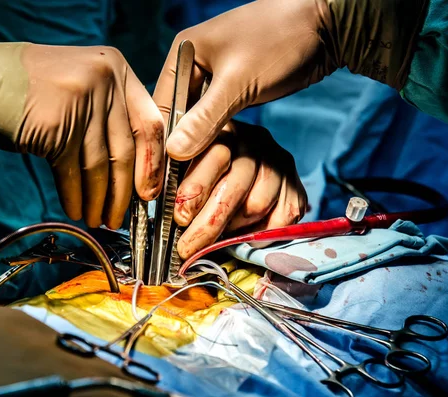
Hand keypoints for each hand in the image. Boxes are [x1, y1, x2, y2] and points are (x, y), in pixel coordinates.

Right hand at [0, 29, 164, 228]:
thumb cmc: (31, 89)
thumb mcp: (82, 85)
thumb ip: (111, 113)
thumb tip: (137, 170)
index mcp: (117, 67)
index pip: (151, 123)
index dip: (152, 163)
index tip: (148, 193)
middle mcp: (104, 79)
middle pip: (125, 149)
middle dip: (123, 191)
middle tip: (119, 217)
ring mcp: (80, 101)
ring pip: (99, 165)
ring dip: (98, 200)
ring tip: (96, 219)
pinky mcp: (55, 126)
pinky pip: (72, 172)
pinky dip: (75, 196)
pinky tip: (75, 210)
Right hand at [153, 0, 427, 160]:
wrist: (325, 24)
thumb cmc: (280, 41)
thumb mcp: (238, 82)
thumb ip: (205, 118)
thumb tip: (173, 153)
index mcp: (183, 53)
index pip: (162, 106)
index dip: (162, 141)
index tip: (164, 177)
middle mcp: (193, 65)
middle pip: (177, 115)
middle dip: (181, 146)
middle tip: (182, 184)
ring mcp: (214, 78)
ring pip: (197, 120)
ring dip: (200, 144)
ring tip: (196, 179)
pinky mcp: (233, 89)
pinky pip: (216, 118)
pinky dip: (217, 137)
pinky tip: (217, 160)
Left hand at [174, 121, 306, 258]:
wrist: (240, 162)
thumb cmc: (196, 162)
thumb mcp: (178, 155)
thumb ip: (168, 165)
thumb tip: (153, 191)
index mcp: (224, 128)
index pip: (215, 155)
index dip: (196, 188)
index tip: (179, 216)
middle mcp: (256, 141)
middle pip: (235, 187)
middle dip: (208, 223)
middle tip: (187, 247)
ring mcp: (278, 162)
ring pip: (257, 205)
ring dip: (231, 228)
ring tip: (212, 239)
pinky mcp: (294, 184)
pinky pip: (282, 217)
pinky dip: (260, 235)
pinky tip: (240, 239)